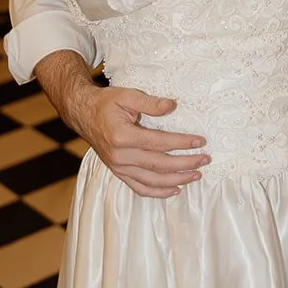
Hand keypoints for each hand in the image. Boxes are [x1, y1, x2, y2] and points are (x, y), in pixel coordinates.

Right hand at [63, 81, 208, 198]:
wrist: (83, 114)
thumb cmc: (106, 103)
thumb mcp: (126, 95)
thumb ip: (150, 103)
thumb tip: (173, 106)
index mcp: (122, 136)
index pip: (159, 143)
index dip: (181, 143)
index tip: (200, 142)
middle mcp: (119, 156)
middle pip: (159, 164)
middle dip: (185, 164)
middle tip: (205, 159)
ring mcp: (118, 167)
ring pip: (152, 180)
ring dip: (177, 180)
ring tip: (197, 175)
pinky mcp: (118, 172)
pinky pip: (139, 188)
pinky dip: (158, 192)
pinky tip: (175, 189)